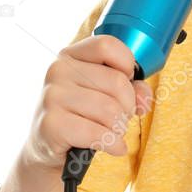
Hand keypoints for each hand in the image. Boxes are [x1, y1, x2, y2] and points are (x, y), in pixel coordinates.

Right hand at [25, 34, 153, 168]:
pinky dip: (113, 144)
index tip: (126, 81)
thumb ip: (133, 88)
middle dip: (128, 106)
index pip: (107, 45)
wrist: (48, 146)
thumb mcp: (106, 93)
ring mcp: (52, 96)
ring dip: (119, 127)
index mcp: (71, 55)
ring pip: (110, 110)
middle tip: (120, 117)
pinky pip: (98, 133)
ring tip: (111, 131)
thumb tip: (143, 99)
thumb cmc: (81, 114)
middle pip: (117, 82)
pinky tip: (112, 146)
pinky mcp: (51, 124)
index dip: (127, 64)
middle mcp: (58, 70)